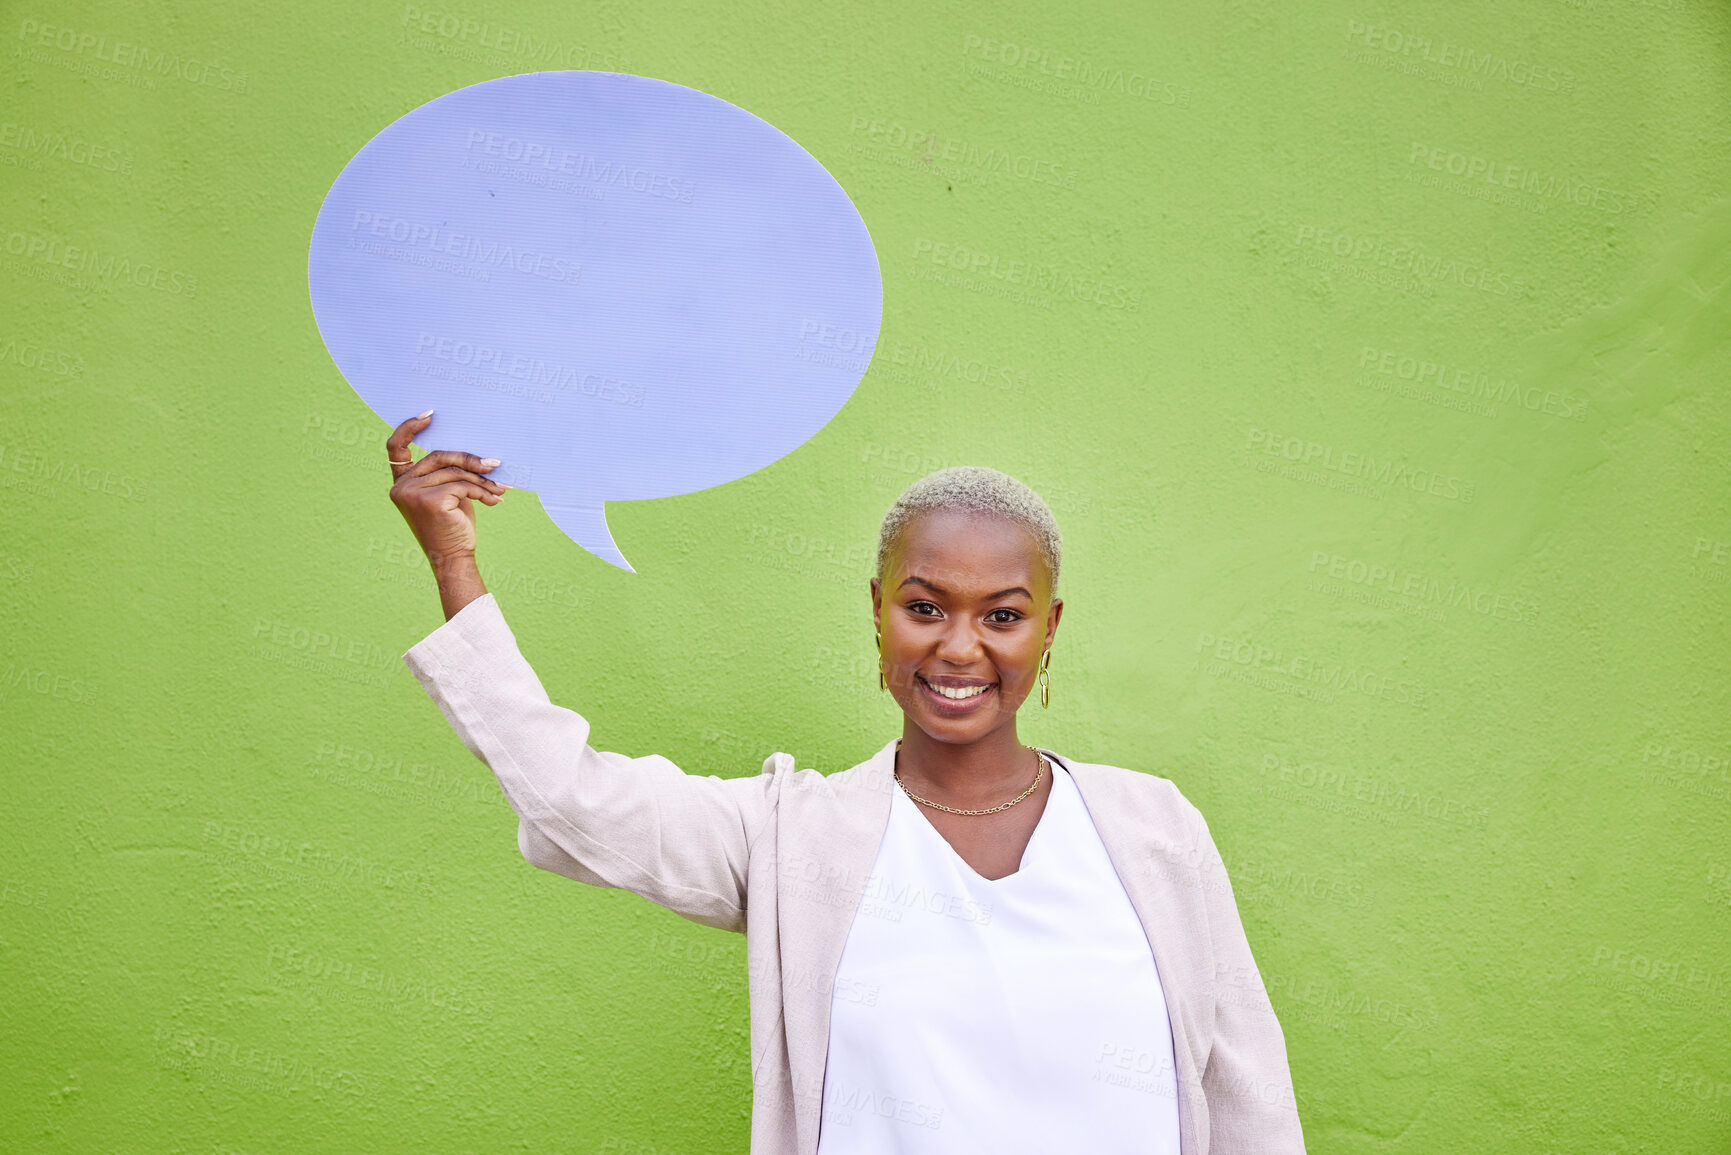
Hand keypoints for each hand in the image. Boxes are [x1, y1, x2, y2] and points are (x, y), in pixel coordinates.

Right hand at [386, 410, 507, 577]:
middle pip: (439, 457)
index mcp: (401, 482)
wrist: (453, 558)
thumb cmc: (452, 526)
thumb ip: (450, 474)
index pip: (395, 448)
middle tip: (494, 463)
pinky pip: (463, 486)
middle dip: (470, 460)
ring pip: (455, 472)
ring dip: (482, 480)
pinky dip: (483, 492)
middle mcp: (401, 487)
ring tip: (501, 488)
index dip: (409, 428)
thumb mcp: (448, 494)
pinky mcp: (430, 501)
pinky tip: (495, 500)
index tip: (430, 414)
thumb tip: (478, 454)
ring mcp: (412, 493)